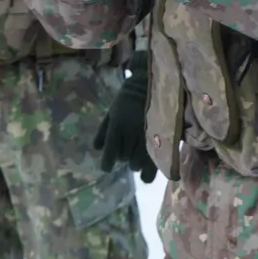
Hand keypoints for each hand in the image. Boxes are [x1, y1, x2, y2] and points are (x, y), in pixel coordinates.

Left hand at [93, 51, 156, 183]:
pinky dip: (149, 170)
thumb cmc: (127, 98)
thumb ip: (103, 130)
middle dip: (124, 157)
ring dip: (135, 162)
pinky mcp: (160, 139)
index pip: (110, 152)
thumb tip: (97, 148)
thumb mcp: (112, 111)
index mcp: (118, 125)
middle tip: (127, 149)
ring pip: (138, 163)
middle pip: (124, 159)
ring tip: (137, 154)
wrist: (150, 85)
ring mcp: (147, 137)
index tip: (106, 167)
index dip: (107, 163)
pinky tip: (147, 173)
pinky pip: (154, 163)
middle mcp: (131, 134)